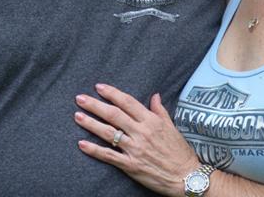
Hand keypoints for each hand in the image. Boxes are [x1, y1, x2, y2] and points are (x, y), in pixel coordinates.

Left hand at [75, 83, 199, 196]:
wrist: (186, 176)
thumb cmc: (180, 151)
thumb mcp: (171, 127)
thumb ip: (160, 110)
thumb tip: (154, 95)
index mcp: (151, 121)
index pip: (128, 102)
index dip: (112, 93)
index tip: (99, 87)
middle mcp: (142, 133)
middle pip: (114, 115)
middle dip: (95, 105)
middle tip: (80, 98)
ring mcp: (135, 149)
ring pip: (109, 133)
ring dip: (91, 124)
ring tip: (77, 116)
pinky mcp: (131, 165)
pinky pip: (109, 156)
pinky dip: (94, 150)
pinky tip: (81, 144)